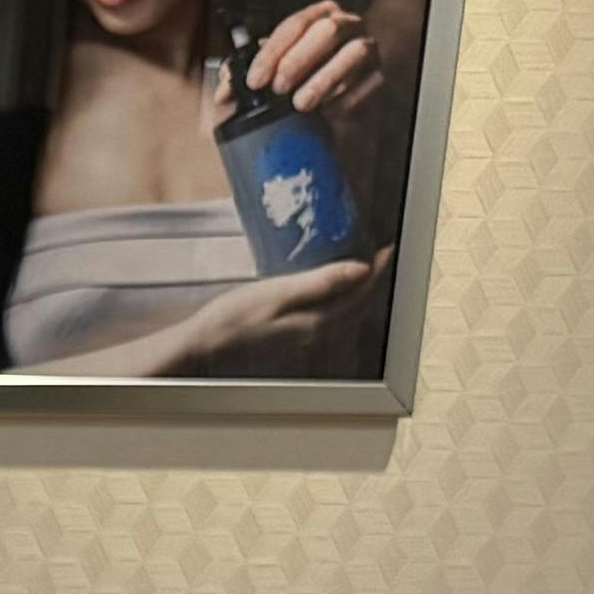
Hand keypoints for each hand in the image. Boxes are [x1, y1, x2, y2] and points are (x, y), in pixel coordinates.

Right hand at [159, 258, 382, 374]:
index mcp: (318, 321)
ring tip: (362, 269)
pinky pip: (331, 317)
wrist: (205, 345)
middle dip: (373, 281)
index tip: (388, 248)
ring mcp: (306, 339)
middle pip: (359, 306)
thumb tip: (361, 270)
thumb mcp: (277, 292)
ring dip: (358, 292)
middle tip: (381, 255)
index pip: (361, 293)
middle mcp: (318, 334)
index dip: (378, 270)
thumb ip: (319, 282)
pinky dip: (341, 301)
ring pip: (347, 314)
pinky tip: (332, 291)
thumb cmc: (234, 317)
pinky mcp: (294, 338)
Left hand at [240, 0, 393, 186]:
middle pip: (327, 30)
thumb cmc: (304, 69)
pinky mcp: (381, 72)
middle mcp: (347, 24)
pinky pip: (370, 81)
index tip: (255, 80)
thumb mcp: (274, 65)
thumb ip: (248, 73)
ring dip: (324, 80)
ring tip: (301, 103)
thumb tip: (225, 90)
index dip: (272, 52)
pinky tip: (329, 111)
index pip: (294, 24)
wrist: (350, 76)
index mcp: (318, 15)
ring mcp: (367, 46)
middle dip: (298, 61)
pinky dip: (348, 98)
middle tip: (278, 89)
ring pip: (354, 53)